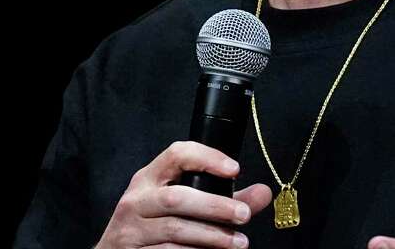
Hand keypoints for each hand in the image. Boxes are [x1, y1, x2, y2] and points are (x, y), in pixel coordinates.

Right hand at [95, 140, 272, 247]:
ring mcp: (131, 229)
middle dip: (215, 206)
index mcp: (149, 178)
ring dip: (211, 236)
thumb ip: (223, 198)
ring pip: (175, 230)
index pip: (176, 154)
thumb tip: (263, 194)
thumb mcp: (181, 204)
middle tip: (244, 215)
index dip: (206, 157)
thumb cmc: (153, 224)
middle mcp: (136, 200)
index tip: (235, 168)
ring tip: (238, 242)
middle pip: (177, 197)